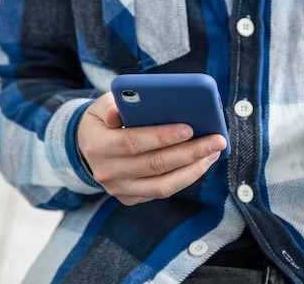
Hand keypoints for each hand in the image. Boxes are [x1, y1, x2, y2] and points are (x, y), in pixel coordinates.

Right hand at [76, 92, 225, 204]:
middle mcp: (107, 172)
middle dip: (190, 152)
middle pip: (155, 165)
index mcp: (98, 145)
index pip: (133, 141)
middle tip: (216, 140)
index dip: (161, 136)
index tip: (189, 128)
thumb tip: (120, 107)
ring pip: (163, 185)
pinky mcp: (131, 198)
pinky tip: (202, 162)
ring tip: (214, 152)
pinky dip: (186, 177)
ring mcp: (119, 189)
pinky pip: (163, 191)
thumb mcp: (101, 107)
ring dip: (194, 169)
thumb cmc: (103, 121)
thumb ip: (112, 105)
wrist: (87, 148)